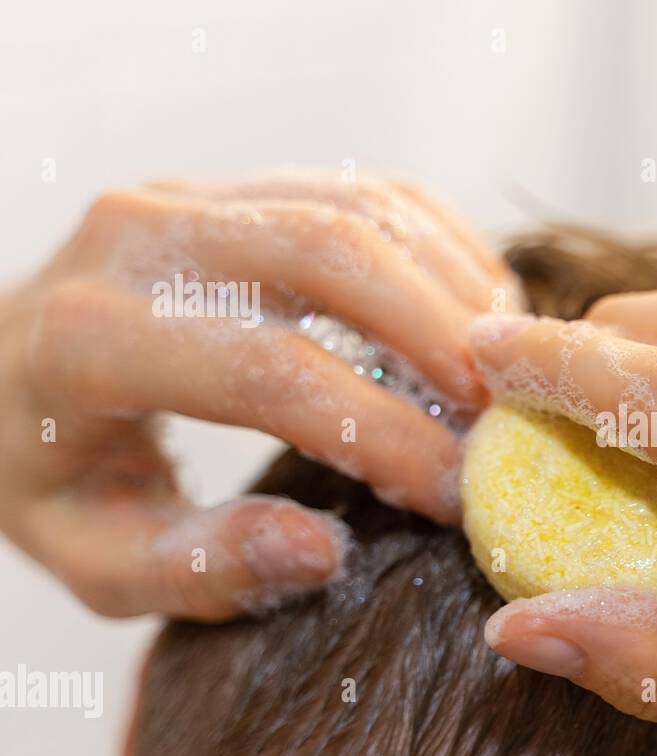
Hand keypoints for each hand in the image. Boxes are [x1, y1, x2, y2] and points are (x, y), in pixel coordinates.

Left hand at [0, 172, 520, 619]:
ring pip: (357, 205)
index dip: (383, 436)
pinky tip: (476, 317)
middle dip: (440, 338)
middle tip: (504, 420)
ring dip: (451, 286)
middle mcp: (135, 237)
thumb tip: (324, 548)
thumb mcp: (100, 557)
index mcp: (85, 339)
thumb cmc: (57, 477)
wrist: (0, 378)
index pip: (267, 374)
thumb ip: (204, 567)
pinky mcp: (235, 184)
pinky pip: (364, 190)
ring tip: (503, 373)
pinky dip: (439, 248)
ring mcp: (187, 195)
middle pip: (326, 252)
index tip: (456, 498)